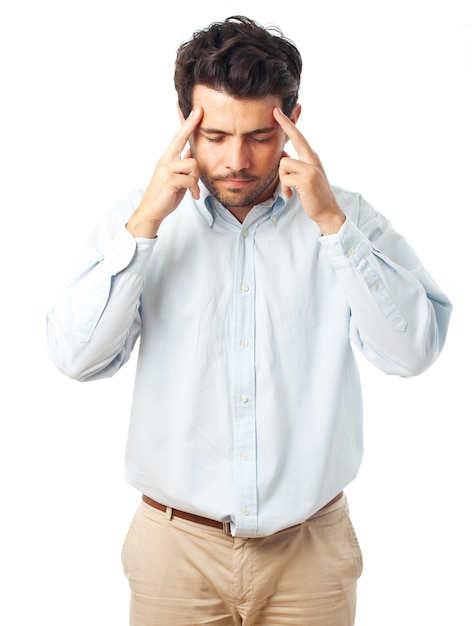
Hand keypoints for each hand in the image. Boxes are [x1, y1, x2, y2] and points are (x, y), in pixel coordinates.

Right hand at [126, 107, 203, 237]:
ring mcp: (166, 170)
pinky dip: (195, 189)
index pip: (178, 137)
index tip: (196, 110)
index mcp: (167, 159)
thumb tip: (191, 152)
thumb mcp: (176, 177)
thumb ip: (182, 164)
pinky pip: (191, 180)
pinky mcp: (170, 180)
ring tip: (193, 190)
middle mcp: (166, 160)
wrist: (151, 211)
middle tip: (200, 111)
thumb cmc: (165, 195)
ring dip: (197, 179)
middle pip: (180, 138)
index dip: (187, 123)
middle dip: (190, 124)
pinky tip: (193, 196)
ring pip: (193, 164)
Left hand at [273, 107, 344, 234]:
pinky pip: (285, 178)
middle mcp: (313, 160)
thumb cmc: (314, 196)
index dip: (289, 124)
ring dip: (282, 179)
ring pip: (284, 164)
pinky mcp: (307, 179)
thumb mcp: (305, 178)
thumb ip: (295, 166)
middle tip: (275, 111)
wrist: (327, 212)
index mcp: (312, 158)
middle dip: (285, 124)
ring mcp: (311, 168)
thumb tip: (283, 156)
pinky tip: (291, 195)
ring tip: (290, 190)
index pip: (299, 138)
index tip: (278, 112)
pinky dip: (285, 189)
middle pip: (297, 137)